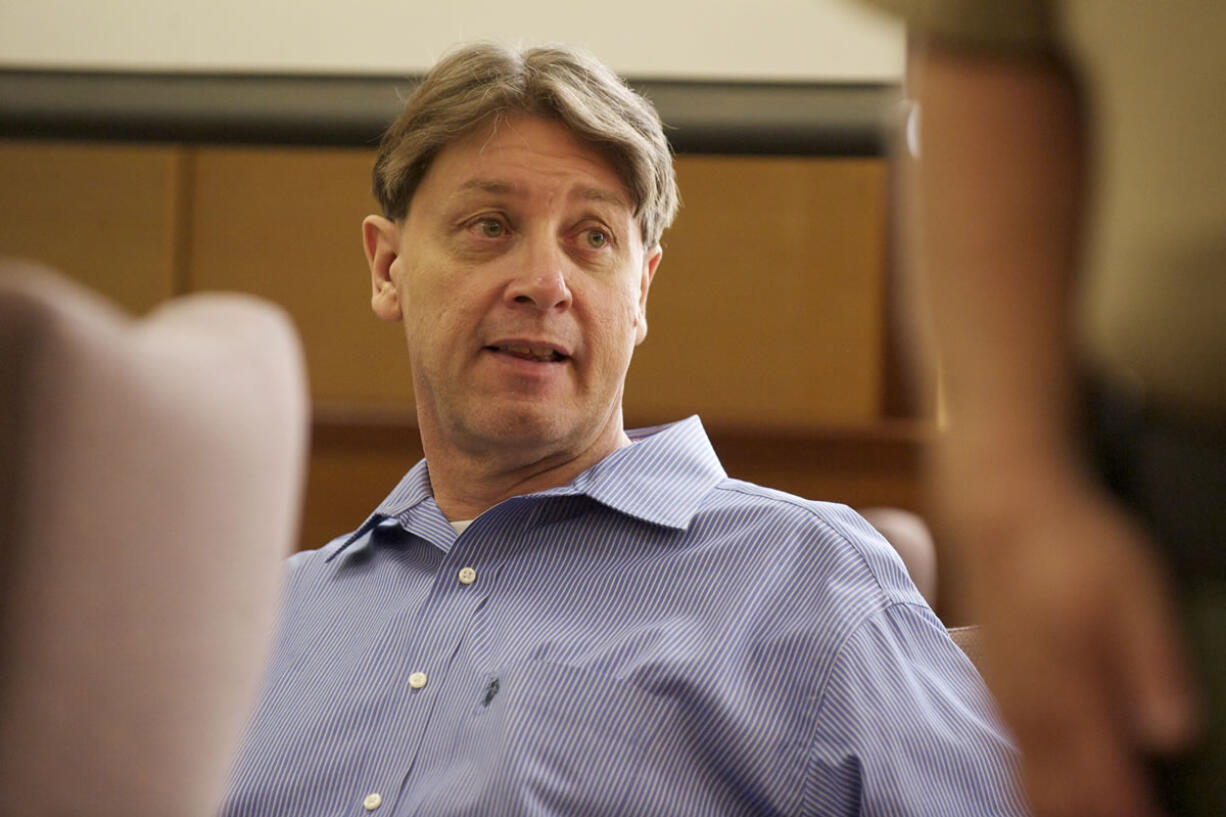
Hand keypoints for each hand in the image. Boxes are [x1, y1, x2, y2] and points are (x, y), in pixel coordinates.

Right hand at [953, 480, 1198, 816]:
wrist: (1000, 509)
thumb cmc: (1071, 542)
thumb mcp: (1134, 589)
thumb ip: (1152, 662)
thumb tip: (1171, 735)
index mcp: (1071, 682)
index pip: (1103, 774)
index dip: (1126, 810)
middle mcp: (1032, 701)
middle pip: (1057, 790)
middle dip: (1085, 815)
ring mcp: (1007, 694)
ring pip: (1027, 775)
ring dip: (1055, 805)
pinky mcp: (993, 682)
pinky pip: (1009, 751)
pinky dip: (1030, 781)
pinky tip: (1045, 786)